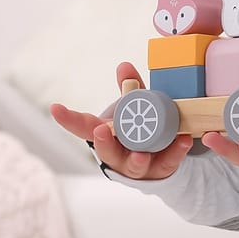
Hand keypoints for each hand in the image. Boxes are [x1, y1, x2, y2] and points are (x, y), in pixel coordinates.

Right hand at [49, 61, 193, 180]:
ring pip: (133, 166)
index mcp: (107, 135)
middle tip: (101, 133)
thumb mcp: (133, 109)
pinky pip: (167, 163)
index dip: (69, 119)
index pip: (84, 127)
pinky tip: (182, 141)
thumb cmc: (138, 130)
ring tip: (142, 154)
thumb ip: (131, 90)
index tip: (56, 108)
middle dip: (103, 143)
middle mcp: (117, 153)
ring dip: (137, 159)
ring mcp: (136, 165)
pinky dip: (175, 153)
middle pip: (106, 151)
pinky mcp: (159, 170)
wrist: (159, 158)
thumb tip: (124, 66)